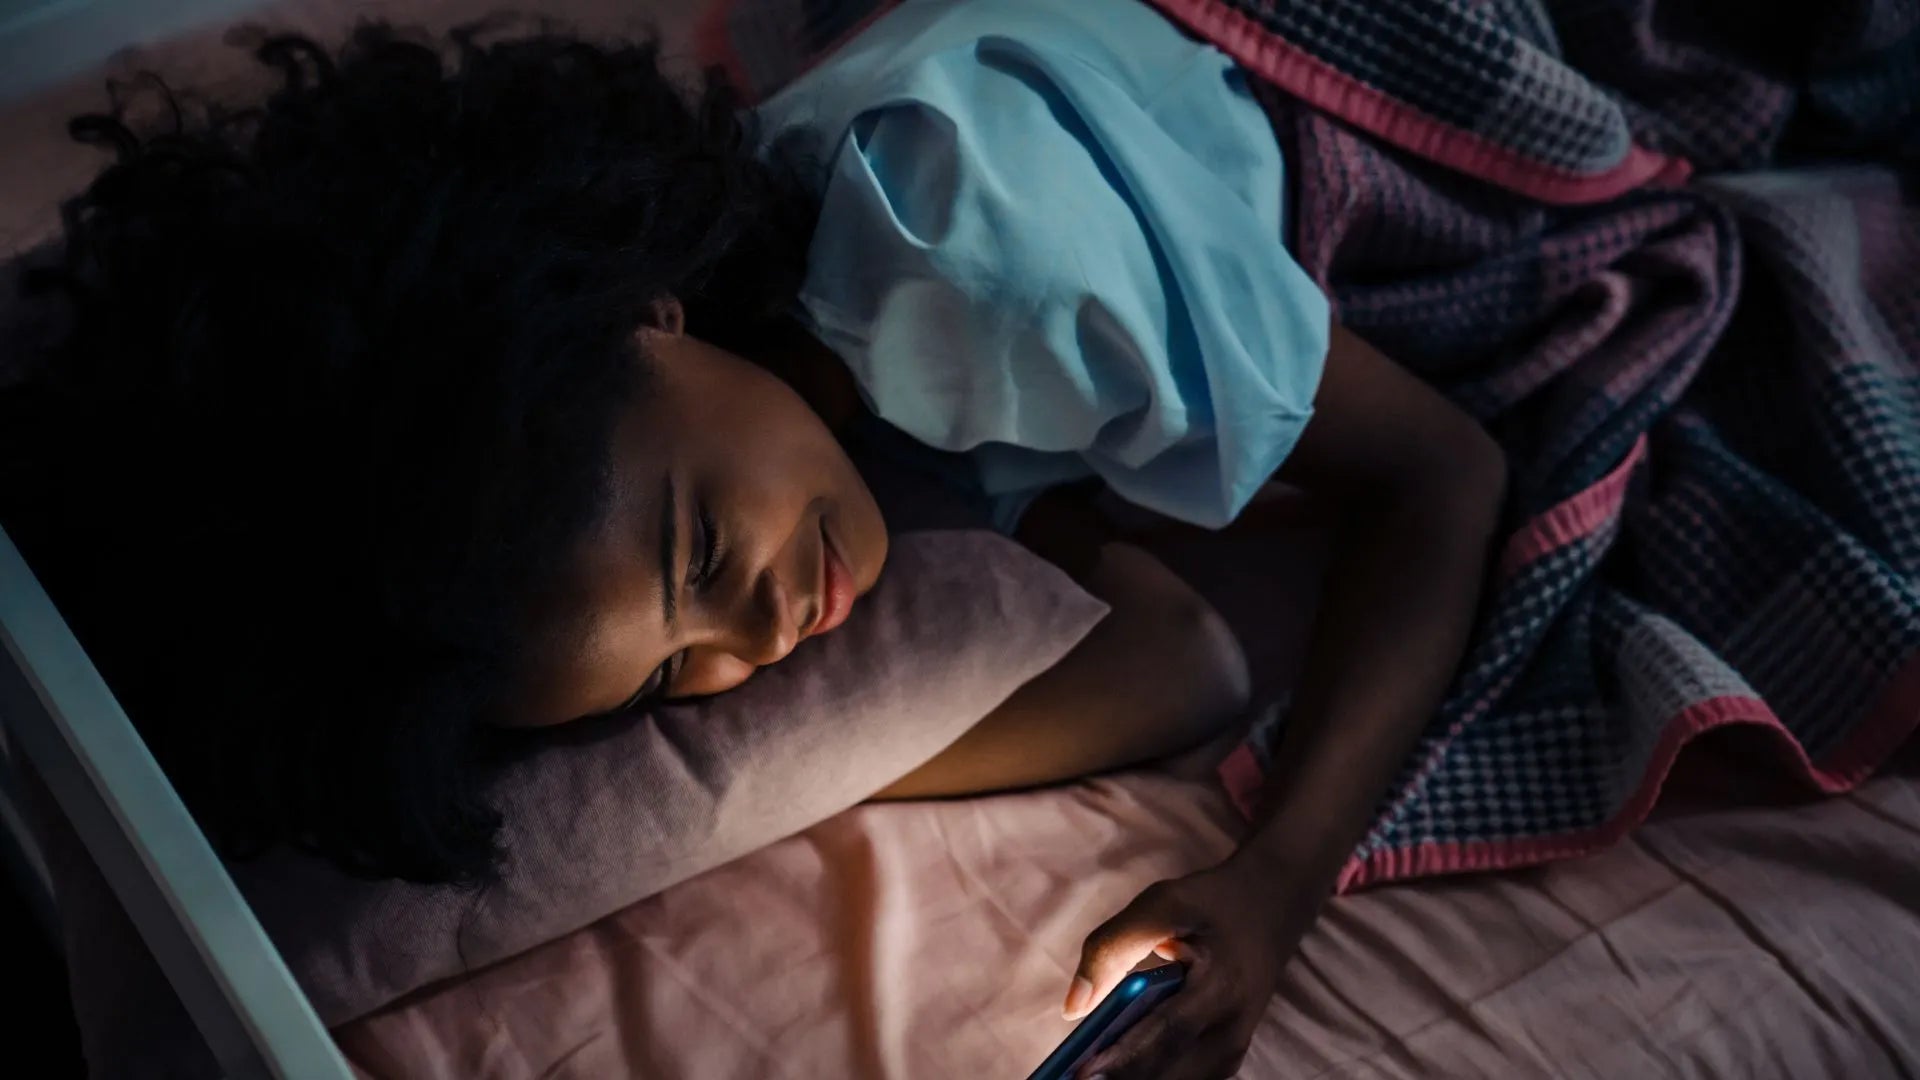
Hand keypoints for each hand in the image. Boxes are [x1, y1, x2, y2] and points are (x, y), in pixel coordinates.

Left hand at [1063, 854, 1320, 1079]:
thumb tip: (1072, 1009)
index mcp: (1221, 988)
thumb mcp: (1164, 904)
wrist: (1272, 906)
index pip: (1168, 1033)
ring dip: (1134, 1079)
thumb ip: (1114, 947)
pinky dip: (1150, 1076)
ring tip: (1088, 1073)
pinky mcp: (1227, 1056)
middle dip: (1121, 1079)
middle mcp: (1233, 1030)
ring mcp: (1234, 1049)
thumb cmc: (1212, 903)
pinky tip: (1115, 1068)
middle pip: (1171, 1073)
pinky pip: (1185, 1079)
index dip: (1124, 1058)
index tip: (1081, 1073)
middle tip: (1072, 1077)